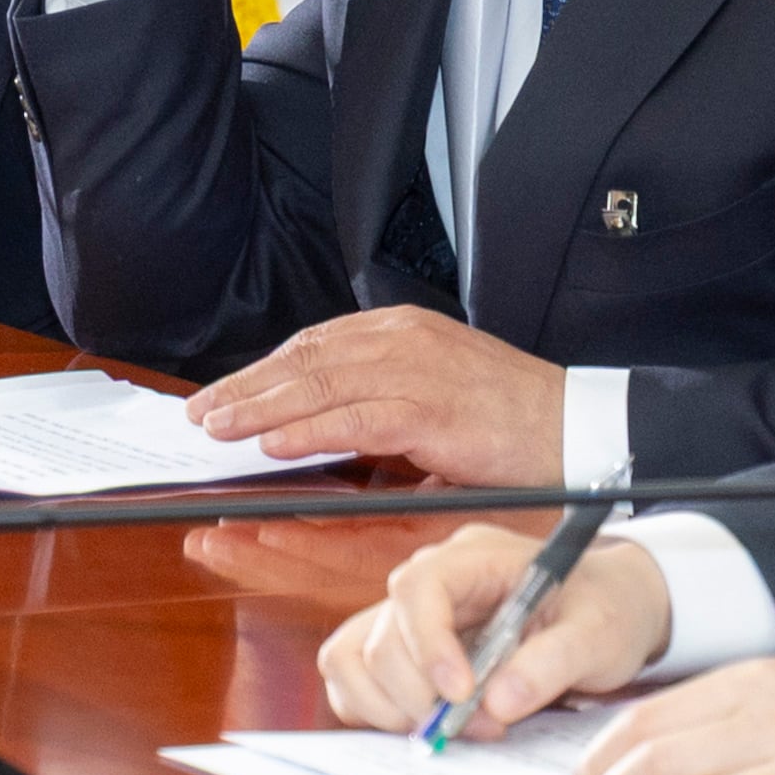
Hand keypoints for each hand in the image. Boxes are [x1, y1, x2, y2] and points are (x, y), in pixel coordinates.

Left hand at [189, 306, 566, 483]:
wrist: (573, 425)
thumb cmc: (508, 417)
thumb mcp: (435, 392)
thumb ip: (379, 398)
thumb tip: (315, 425)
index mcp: (402, 330)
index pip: (314, 344)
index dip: (262, 371)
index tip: (222, 395)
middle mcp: (403, 339)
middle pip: (305, 358)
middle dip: (247, 388)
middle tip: (201, 413)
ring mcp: (416, 369)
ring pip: (320, 384)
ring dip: (261, 409)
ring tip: (220, 429)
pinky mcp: (430, 408)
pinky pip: (354, 418)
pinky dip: (309, 430)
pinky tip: (275, 443)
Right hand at [320, 528, 670, 738]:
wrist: (615, 610)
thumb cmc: (608, 609)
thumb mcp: (600, 632)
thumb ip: (552, 663)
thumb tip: (496, 702)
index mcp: (475, 558)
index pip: (418, 588)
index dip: (426, 645)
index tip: (460, 695)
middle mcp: (434, 581)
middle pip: (380, 635)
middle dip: (417, 695)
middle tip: (475, 728)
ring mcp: (413, 618)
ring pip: (354, 659)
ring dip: (390, 708)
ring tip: (452, 731)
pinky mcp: (406, 652)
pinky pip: (356, 680)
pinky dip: (377, 712)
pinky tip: (429, 727)